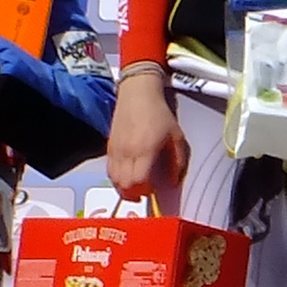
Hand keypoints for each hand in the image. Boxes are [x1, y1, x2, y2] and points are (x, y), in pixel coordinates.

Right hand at [106, 68, 186, 201]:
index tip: (152, 190)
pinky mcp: (109, 146)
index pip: (138, 181)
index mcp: (145, 150)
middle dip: (133, 194)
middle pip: (123, 185)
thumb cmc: (159, 113)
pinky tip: (126, 175)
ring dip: (124, 187)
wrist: (137, 93)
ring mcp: (116, 150)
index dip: (145, 191)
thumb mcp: (176, 136)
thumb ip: (178, 161)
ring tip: (134, 187)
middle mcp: (127, 152)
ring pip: (114, 179)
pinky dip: (117, 178)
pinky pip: (109, 170)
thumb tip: (173, 182)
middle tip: (143, 192)